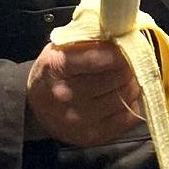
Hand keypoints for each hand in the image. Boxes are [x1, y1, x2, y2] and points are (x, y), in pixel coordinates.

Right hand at [25, 41, 141, 146]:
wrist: (36, 107)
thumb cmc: (54, 72)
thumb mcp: (62, 47)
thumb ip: (89, 39)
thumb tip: (121, 33)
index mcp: (57, 68)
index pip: (98, 58)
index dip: (118, 52)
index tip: (126, 47)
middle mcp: (66, 96)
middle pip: (116, 77)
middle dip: (128, 67)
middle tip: (129, 62)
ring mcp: (79, 120)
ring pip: (125, 97)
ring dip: (132, 84)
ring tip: (126, 78)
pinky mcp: (92, 136)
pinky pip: (128, 118)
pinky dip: (132, 104)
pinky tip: (124, 96)